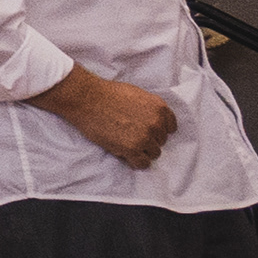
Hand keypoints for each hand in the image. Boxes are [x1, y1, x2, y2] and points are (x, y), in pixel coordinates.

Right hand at [44, 68, 178, 169]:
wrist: (87, 99)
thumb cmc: (107, 94)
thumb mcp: (137, 95)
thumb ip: (150, 109)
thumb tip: (153, 121)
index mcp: (159, 108)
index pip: (171, 127)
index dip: (159, 130)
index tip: (149, 131)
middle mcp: (156, 123)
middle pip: (161, 140)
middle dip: (148, 139)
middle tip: (131, 135)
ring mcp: (145, 137)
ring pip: (154, 153)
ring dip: (142, 151)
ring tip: (126, 144)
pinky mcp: (132, 148)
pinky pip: (143, 163)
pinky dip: (135, 161)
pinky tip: (126, 155)